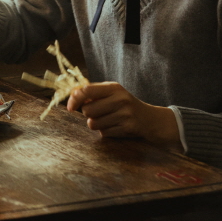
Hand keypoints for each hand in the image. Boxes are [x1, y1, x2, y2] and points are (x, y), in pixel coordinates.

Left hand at [66, 82, 182, 151]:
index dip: (74, 99)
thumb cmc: (125, 105)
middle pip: (87, 110)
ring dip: (96, 124)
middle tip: (97, 113)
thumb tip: (71, 95)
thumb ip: (93, 92)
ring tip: (106, 120)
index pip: (87, 90)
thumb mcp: (113, 93)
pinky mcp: (127, 128)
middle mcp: (120, 99)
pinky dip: (105, 132)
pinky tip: (115, 126)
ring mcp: (125, 114)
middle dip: (88, 114)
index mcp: (114, 87)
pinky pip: (104, 133)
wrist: (151, 119)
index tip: (70, 106)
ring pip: (93, 123)